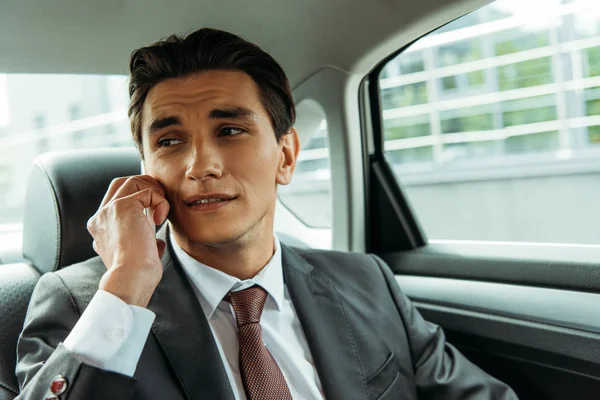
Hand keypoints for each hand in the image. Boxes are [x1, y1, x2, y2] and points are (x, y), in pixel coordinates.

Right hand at [87, 175, 169, 306]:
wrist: (131, 279)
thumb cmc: (138, 274)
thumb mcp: (138, 254)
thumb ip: (142, 242)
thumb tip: (157, 243)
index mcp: (102, 227)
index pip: (118, 199)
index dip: (140, 200)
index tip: (155, 216)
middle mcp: (101, 217)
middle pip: (121, 183)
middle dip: (146, 186)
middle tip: (161, 202)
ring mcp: (109, 210)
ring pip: (132, 181)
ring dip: (154, 191)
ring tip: (161, 211)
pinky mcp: (122, 207)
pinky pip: (147, 191)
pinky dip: (160, 201)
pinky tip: (160, 219)